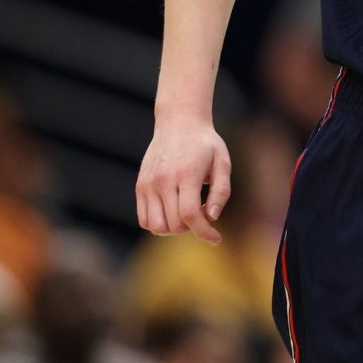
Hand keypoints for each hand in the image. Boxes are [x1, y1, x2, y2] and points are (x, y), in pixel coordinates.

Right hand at [135, 120, 232, 244]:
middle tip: (203, 212)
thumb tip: (212, 217)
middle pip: (173, 224)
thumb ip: (221, 191)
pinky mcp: (140, 187)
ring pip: (156, 226)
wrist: (178, 124)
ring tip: (187, 212)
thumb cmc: (205, 144)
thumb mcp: (223, 163)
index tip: (217, 239)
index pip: (189, 214)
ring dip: (175, 229)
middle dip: (193, 228)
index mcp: (186, 174)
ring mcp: (148, 184)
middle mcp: (163, 181)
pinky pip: (144, 219)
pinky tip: (173, 211)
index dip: (204, 232)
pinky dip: (159, 224)